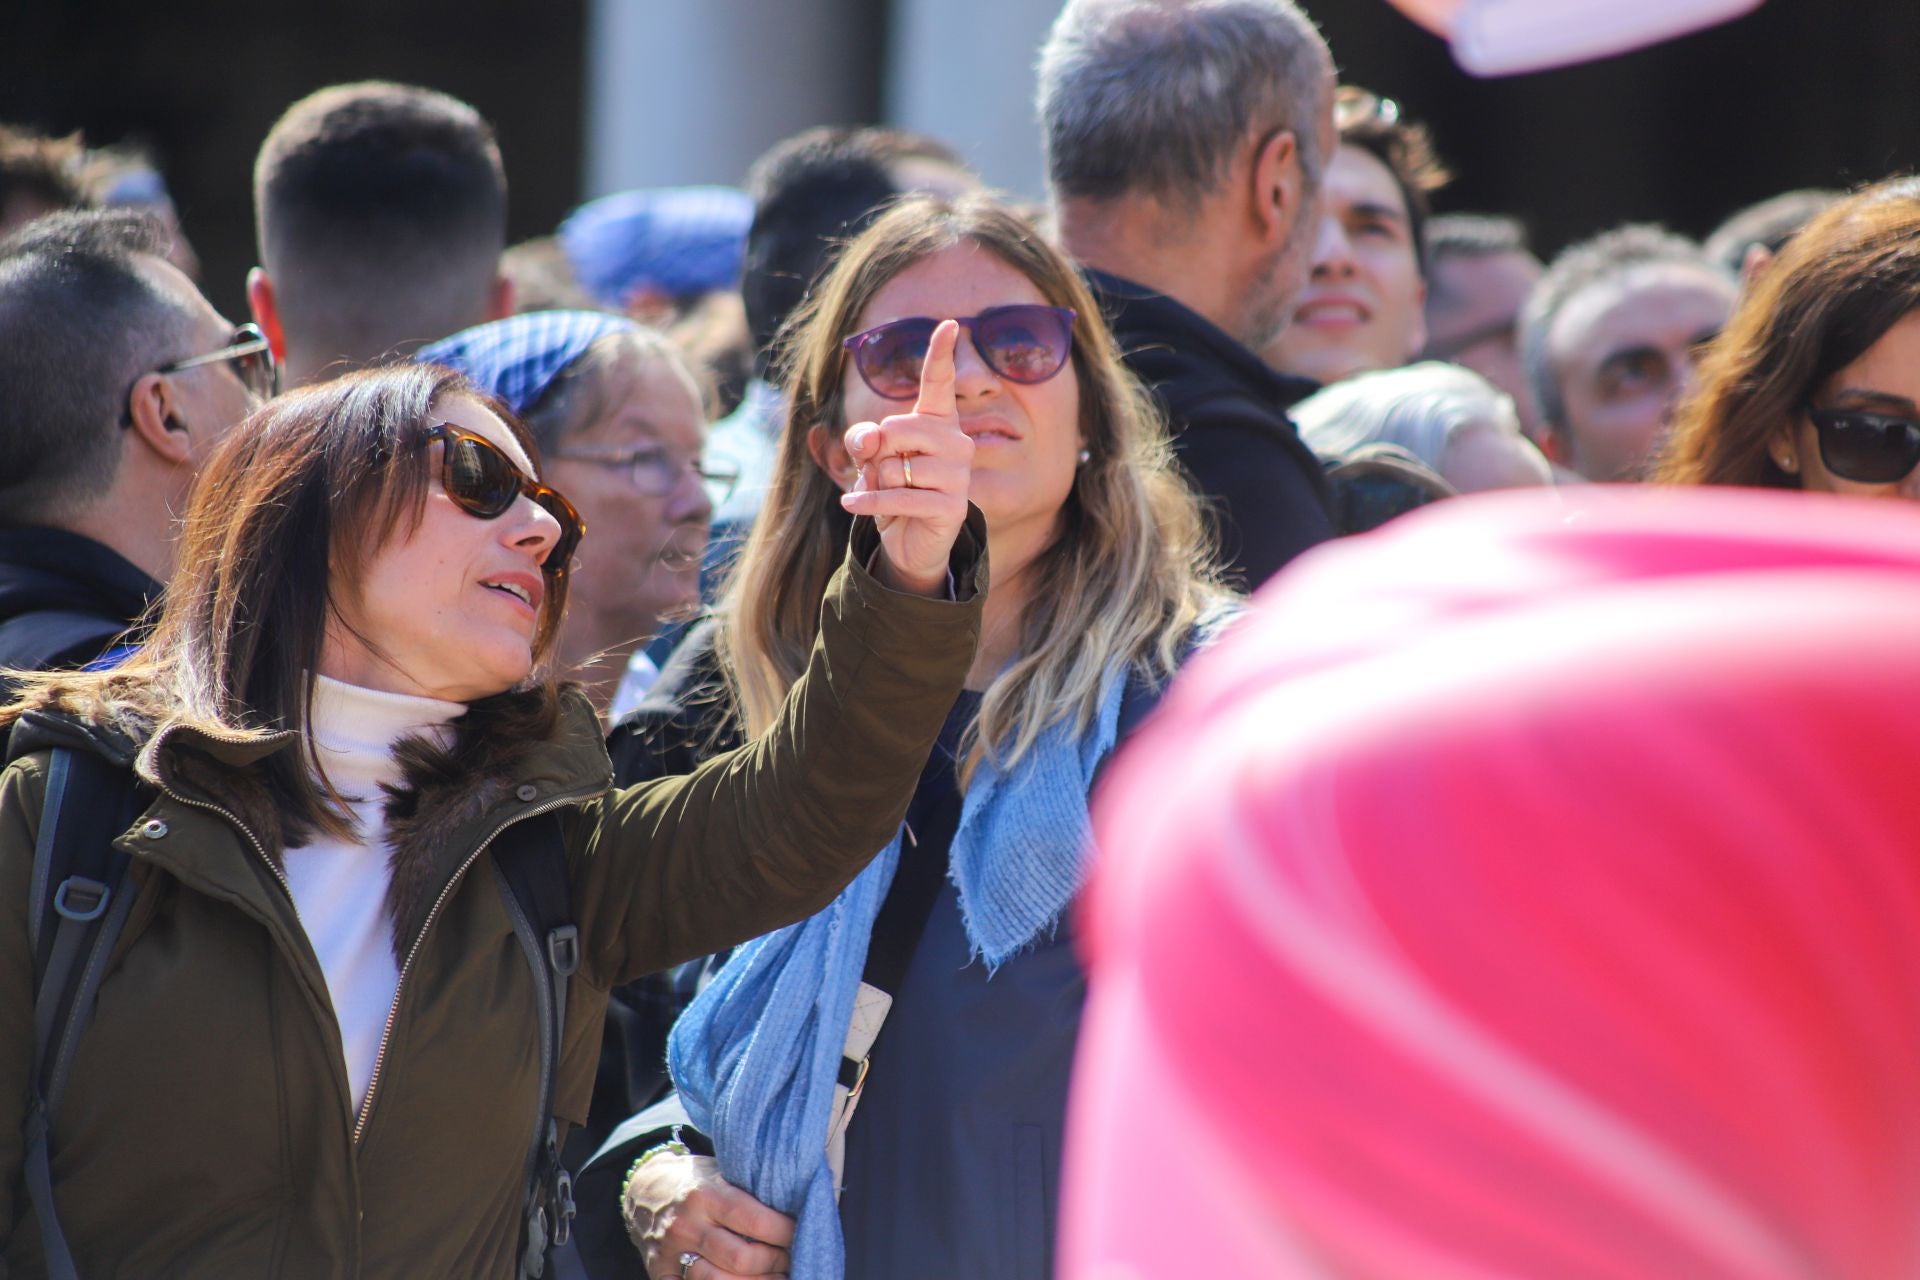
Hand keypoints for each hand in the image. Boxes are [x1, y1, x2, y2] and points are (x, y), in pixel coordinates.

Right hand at [625, 1151, 794, 1278]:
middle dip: (775, 1262)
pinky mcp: (660, 1271)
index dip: (786, 1232)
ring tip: (774, 1276)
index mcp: (706, 1194)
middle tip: (789, 1257)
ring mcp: (671, 1252)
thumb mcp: (721, 1172)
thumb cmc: (696, 1179)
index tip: (800, 1232)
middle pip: (742, 1258)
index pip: (757, 1222)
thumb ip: (750, 1191)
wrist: (644, 1188)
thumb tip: (797, 1206)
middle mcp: (687, 1224)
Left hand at [840, 318, 973, 595]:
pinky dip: (869, 500)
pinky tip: (852, 503)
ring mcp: (959, 475)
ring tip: (887, 491)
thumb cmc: (891, 486)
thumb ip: (864, 438)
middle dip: (876, 451)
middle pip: (898, 427)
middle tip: (882, 469)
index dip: (941, 352)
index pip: (939, 382)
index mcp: (938, 422)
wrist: (907, 538)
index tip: (950, 323)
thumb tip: (873, 441)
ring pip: (897, 466)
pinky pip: (900, 496)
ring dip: (877, 482)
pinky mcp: (952, 507)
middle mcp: (956, 442)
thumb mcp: (869, 456)